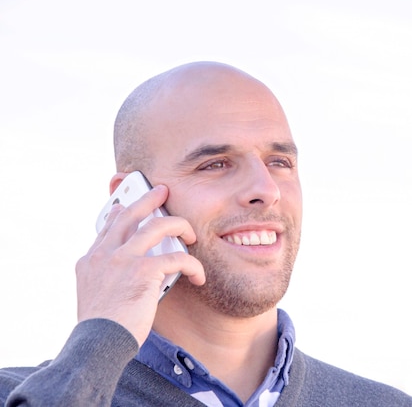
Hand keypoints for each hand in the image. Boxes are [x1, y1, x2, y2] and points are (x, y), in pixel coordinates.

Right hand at [75, 185, 204, 345]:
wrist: (99, 343)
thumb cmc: (102, 327)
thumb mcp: (94, 295)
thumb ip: (107, 276)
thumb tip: (125, 268)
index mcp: (91, 260)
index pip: (108, 227)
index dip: (120, 212)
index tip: (125, 205)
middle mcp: (104, 254)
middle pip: (130, 214)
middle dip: (148, 198)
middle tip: (162, 190)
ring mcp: (123, 259)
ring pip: (157, 226)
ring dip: (179, 225)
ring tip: (191, 232)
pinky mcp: (143, 270)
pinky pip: (177, 258)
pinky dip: (193, 265)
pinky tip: (199, 276)